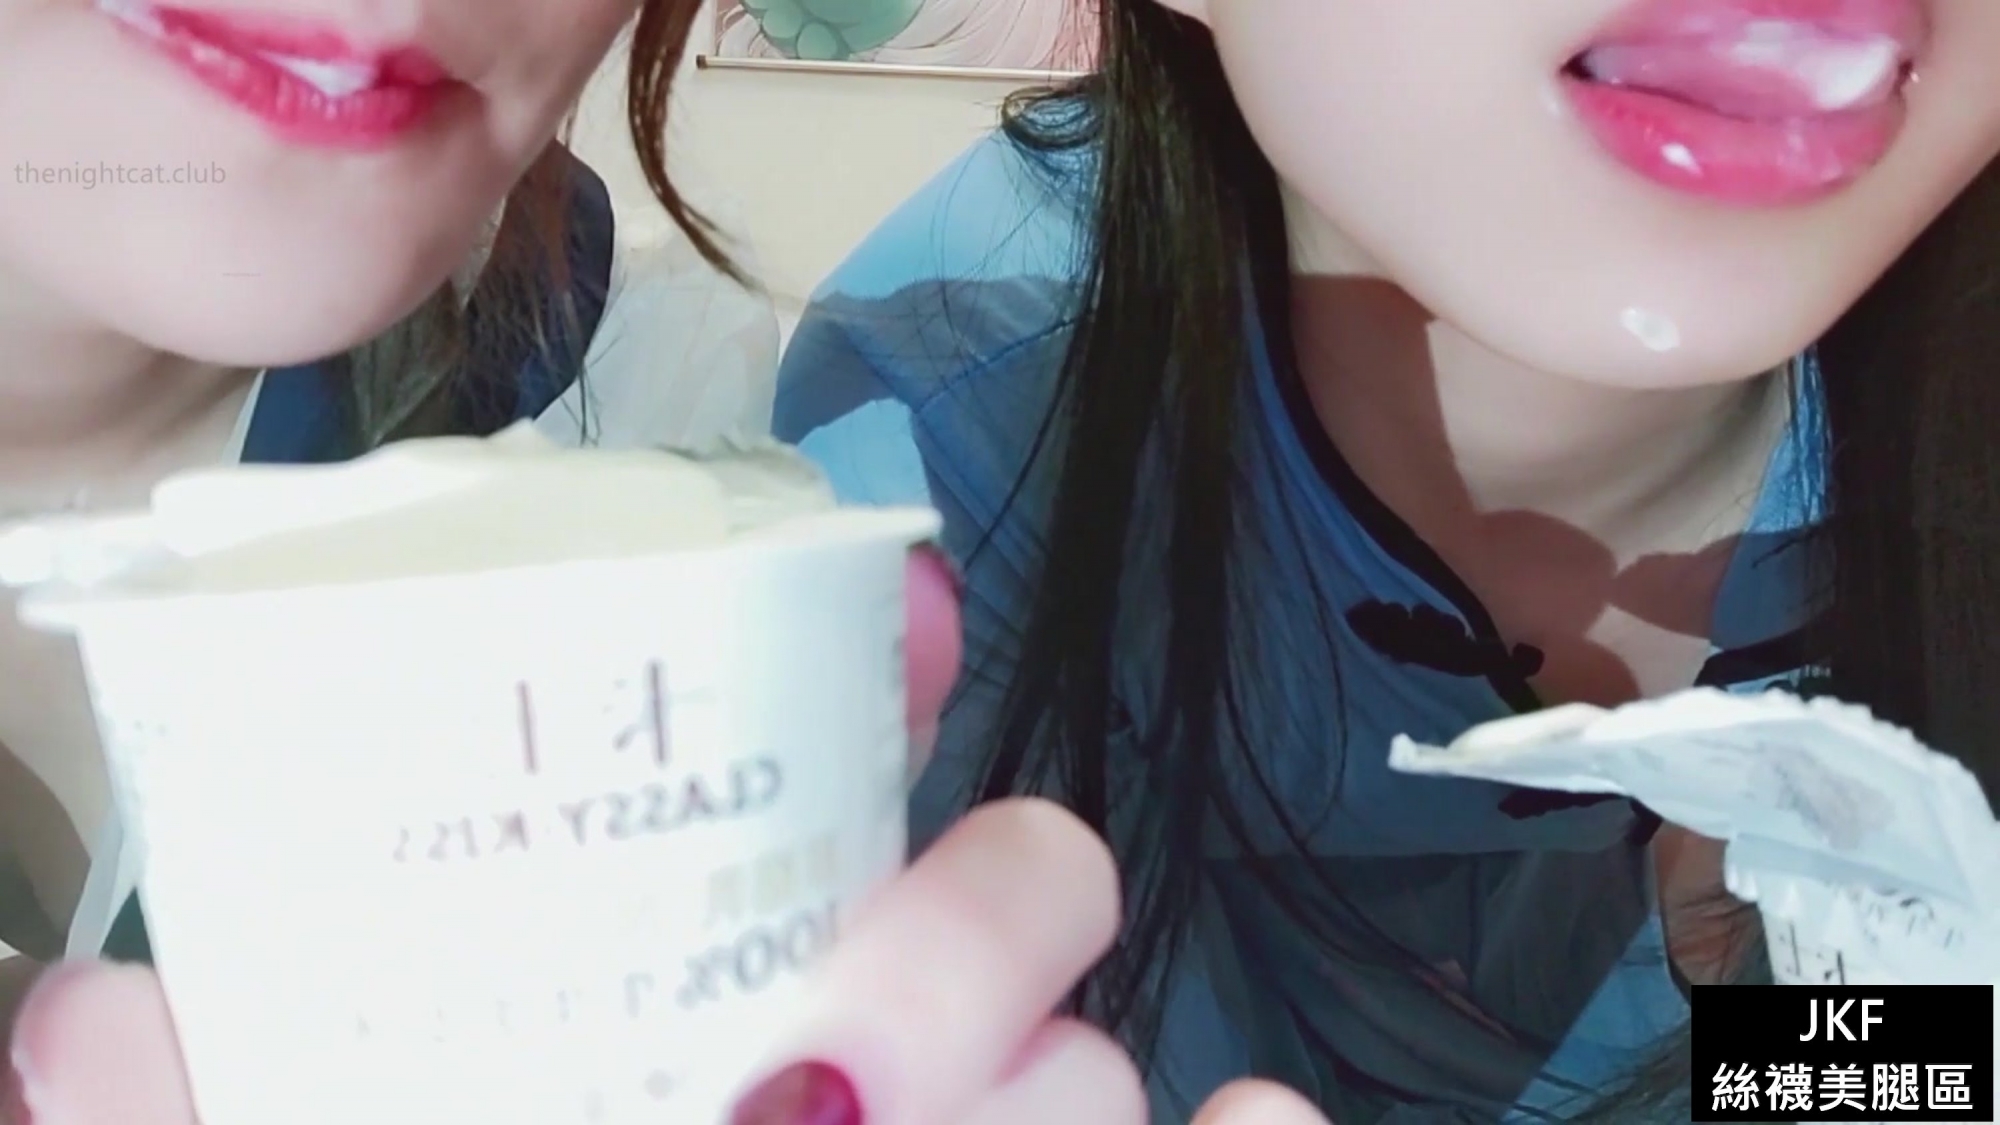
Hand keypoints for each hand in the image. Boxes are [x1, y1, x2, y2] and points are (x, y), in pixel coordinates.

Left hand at [2, 552, 1326, 1124]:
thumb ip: (229, 1121)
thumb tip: (80, 1018)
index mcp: (714, 987)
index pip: (828, 768)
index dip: (869, 672)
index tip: (889, 622)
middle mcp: (895, 1046)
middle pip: (1023, 890)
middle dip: (965, 935)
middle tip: (824, 1065)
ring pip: (1109, 1062)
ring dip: (1058, 1093)